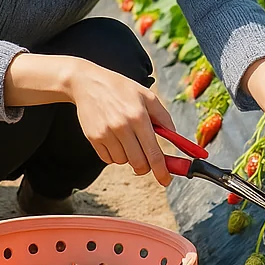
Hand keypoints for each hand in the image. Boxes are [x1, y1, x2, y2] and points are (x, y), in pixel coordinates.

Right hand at [67, 61, 174, 184]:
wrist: (88, 83)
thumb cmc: (121, 89)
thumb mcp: (147, 96)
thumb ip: (164, 118)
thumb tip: (176, 138)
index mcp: (139, 116)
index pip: (154, 153)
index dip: (162, 171)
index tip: (166, 180)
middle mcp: (122, 127)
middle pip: (139, 164)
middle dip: (146, 166)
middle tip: (148, 159)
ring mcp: (106, 134)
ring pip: (124, 162)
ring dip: (129, 156)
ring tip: (127, 137)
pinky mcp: (93, 138)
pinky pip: (109, 159)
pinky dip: (115, 154)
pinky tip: (114, 138)